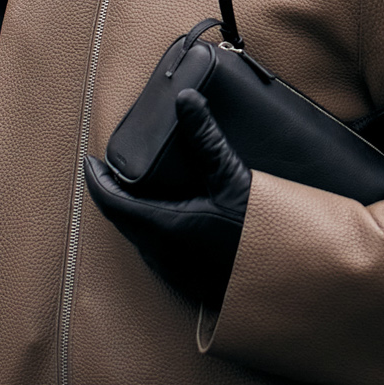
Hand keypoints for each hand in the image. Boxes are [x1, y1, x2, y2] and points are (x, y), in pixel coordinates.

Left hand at [83, 89, 250, 312]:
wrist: (291, 276)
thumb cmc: (261, 231)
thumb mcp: (232, 178)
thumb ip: (205, 138)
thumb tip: (185, 100)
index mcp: (164, 226)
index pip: (111, 201)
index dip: (97, 179)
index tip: (91, 162)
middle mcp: (162, 254)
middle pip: (122, 221)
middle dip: (114, 195)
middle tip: (114, 172)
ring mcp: (175, 273)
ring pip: (139, 240)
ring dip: (134, 216)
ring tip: (139, 193)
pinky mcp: (189, 284)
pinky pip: (158, 255)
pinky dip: (153, 233)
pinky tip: (169, 222)